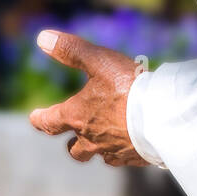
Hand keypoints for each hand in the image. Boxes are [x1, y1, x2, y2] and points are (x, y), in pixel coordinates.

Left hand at [28, 30, 149, 166]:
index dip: (40, 119)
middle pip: (73, 149)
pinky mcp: (134, 157)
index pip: (49, 122)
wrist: (162, 115)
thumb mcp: (99, 61)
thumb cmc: (128, 86)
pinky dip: (122, 152)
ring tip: (102, 141)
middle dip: (70, 143)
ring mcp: (113, 150)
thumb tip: (42, 37)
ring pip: (99, 156)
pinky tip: (129, 144)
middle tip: (70, 139)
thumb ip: (71, 50)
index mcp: (77, 116)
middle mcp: (91, 138)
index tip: (34, 117)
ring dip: (96, 148)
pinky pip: (122, 158)